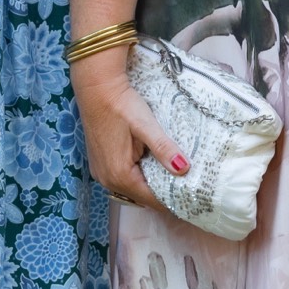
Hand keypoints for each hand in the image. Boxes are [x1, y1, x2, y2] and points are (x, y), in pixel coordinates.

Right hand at [71, 47, 189, 208]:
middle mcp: (107, 179)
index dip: (171, 201)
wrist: (97, 88)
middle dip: (162, 195)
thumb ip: (163, 148)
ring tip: (173, 180)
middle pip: (141, 197)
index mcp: (119, 174)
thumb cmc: (121, 105)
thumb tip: (183, 168)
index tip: (191, 199)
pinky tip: (153, 168)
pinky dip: (139, 178)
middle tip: (186, 189)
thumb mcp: (146, 125)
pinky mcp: (100, 164)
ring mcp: (101, 173)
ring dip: (150, 187)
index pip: (151, 199)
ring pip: (132, 189)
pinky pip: (123, 180)